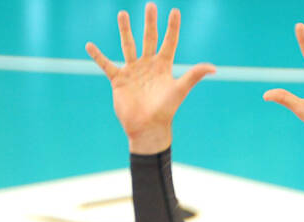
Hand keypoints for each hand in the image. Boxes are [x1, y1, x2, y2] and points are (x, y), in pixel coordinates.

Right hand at [85, 4, 214, 154]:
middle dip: (150, 22)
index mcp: (163, 66)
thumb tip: (214, 68)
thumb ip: (194, 75)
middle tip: (150, 5)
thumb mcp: (180, 90)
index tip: (175, 11)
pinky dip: (98, 56)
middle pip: (149, 38)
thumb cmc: (165, 111)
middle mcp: (148, 65)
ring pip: (128, 45)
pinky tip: (89, 45)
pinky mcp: (119, 80)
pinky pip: (106, 65)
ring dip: (125, 30)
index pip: (169, 42)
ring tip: (123, 13)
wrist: (148, 128)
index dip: (172, 27)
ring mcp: (133, 71)